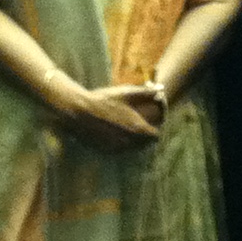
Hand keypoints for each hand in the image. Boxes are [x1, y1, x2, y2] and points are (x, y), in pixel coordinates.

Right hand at [43, 76, 163, 151]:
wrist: (79, 112)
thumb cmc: (104, 100)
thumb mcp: (127, 93)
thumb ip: (147, 92)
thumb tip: (162, 88)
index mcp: (138, 130)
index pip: (156, 136)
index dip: (155, 128)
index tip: (150, 120)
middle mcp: (130, 143)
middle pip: (145, 144)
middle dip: (144, 134)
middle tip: (139, 122)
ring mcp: (117, 149)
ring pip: (132, 148)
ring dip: (133, 139)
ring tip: (126, 125)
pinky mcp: (106, 151)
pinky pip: (120, 149)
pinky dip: (120, 142)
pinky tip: (113, 130)